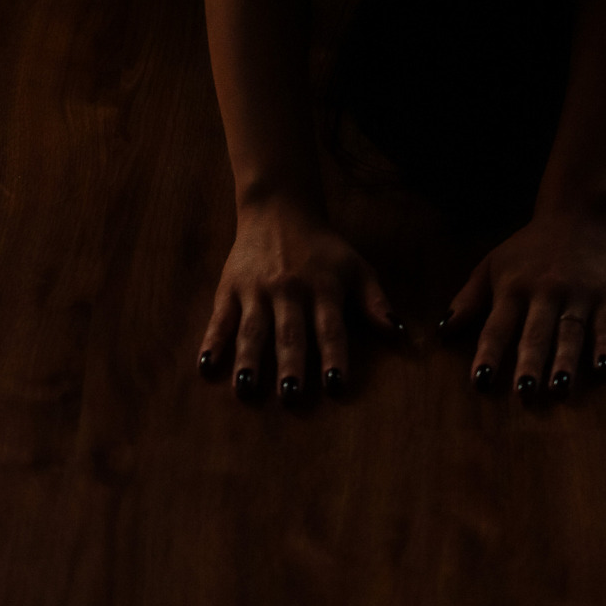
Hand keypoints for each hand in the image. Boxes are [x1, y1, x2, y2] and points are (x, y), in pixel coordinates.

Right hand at [197, 196, 400, 402]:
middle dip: (291, 364)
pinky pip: (220, 318)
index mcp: (324, 287)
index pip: (331, 327)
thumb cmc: (324, 249)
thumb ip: (375, 302)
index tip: (336, 385)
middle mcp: (290, 289)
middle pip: (290, 332)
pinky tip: (206, 366)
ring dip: (249, 359)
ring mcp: (257, 289)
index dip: (334, 356)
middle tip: (290, 396)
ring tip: (246, 388)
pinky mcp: (230, 287)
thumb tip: (400, 334)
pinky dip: (212, 341)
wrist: (280, 209)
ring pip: (253, 328)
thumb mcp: (356, 267)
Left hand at [440, 210, 605, 399]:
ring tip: (560, 387)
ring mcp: (577, 294)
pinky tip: (603, 368)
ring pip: (570, 331)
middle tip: (523, 392)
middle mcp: (544, 292)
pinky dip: (605, 347)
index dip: (489, 354)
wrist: (578, 216)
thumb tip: (442, 332)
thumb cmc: (529, 248)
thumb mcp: (492, 265)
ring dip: (565, 360)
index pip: (498, 326)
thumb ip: (468, 299)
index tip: (480, 382)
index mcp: (513, 288)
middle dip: (530, 362)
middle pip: (536, 332)